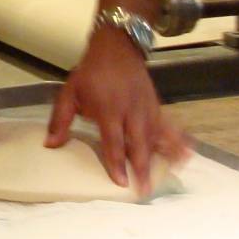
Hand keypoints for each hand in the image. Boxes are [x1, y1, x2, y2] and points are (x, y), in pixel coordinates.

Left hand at [47, 33, 190, 194]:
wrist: (116, 48)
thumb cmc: (91, 73)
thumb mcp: (69, 92)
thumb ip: (60, 119)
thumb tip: (51, 145)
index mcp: (108, 108)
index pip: (113, 141)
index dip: (117, 162)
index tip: (121, 182)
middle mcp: (130, 110)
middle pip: (138, 143)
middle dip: (142, 168)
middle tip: (144, 191)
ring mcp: (146, 108)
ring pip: (156, 137)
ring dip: (161, 159)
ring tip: (165, 178)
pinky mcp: (156, 106)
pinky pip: (168, 126)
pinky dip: (178, 141)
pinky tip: (187, 154)